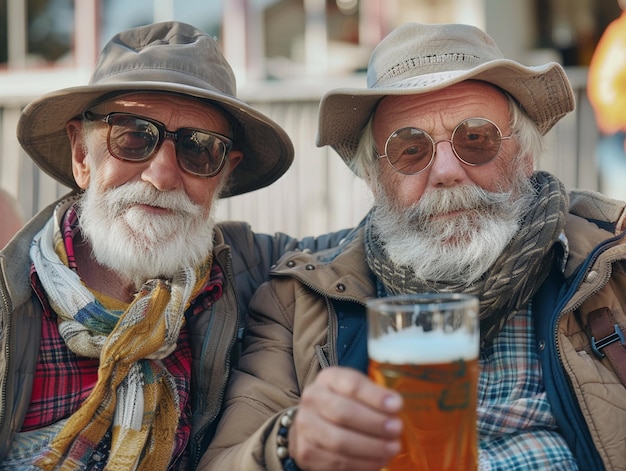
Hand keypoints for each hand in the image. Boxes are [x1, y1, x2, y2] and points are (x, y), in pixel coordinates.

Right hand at [288, 366, 402, 470]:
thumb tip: (395, 404)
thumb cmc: (344, 403)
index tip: (397, 406)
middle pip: (343, 412)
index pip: (351, 385)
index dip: (375, 396)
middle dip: (374, 423)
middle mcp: (313, 399)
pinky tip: (378, 461)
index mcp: (328, 379)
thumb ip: (375, 395)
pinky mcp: (306, 451)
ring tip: (392, 448)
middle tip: (396, 429)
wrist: (314, 424)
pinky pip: (336, 462)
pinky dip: (361, 464)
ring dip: (370, 447)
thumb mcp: (358, 391)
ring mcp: (306, 426)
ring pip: (339, 441)